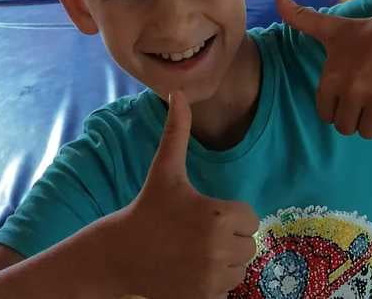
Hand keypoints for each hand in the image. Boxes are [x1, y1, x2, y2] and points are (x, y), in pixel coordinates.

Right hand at [93, 91, 258, 298]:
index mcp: (217, 215)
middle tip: (199, 233)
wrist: (120, 254)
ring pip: (241, 267)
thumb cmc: (148, 207)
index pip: (250, 218)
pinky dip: (216, 282)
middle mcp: (218, 249)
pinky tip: (192, 269)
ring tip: (197, 250)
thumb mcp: (165, 169)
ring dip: (226, 260)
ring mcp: (212, 278)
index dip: (231, 215)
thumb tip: (178, 93)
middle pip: (249, 244)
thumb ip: (177, 131)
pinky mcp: (204, 298)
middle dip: (230, 238)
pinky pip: (228, 288)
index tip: (206, 214)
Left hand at [276, 0, 371, 138]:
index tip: (345, 92)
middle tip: (361, 97)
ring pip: (367, 132)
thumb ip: (300, 17)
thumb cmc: (364, 31)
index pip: (326, 116)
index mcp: (333, 80)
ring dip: (370, 121)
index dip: (335, 106)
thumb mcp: (330, 26)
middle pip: (345, 128)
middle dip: (351, 116)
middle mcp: (354, 93)